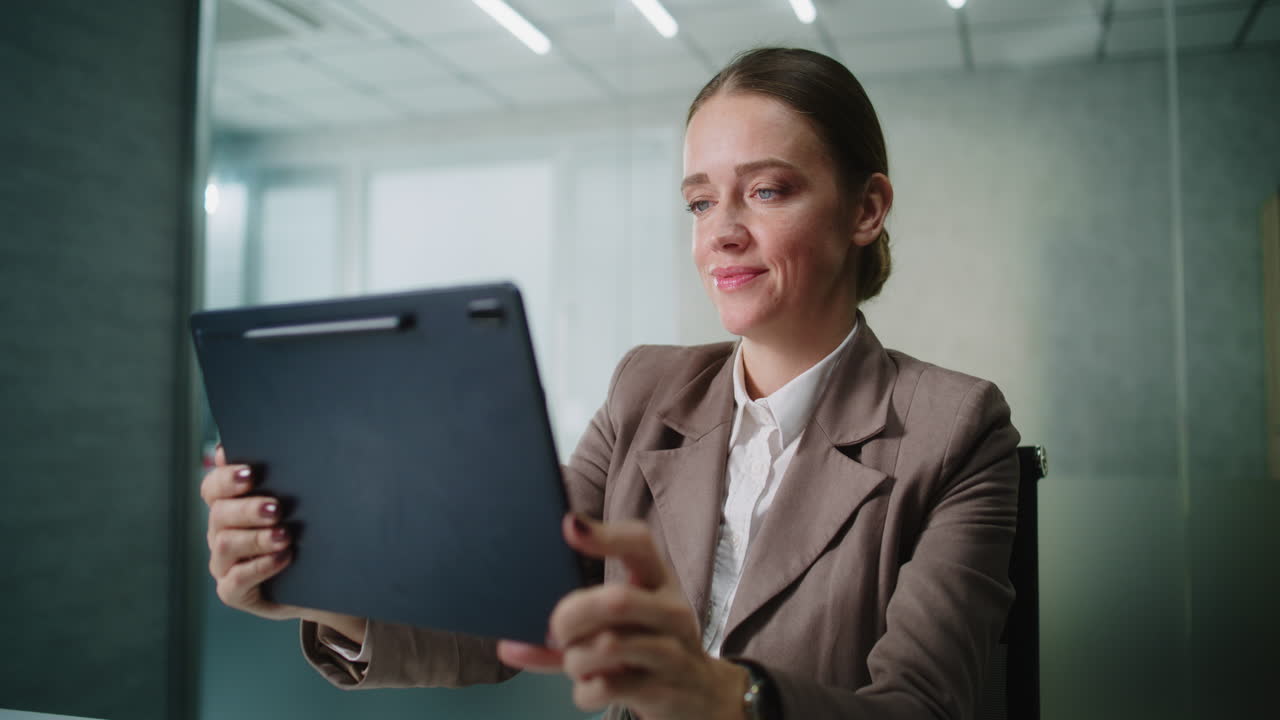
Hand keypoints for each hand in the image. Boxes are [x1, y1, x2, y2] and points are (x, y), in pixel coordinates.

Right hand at [201, 445, 365, 641]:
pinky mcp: (233, 592)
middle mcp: (221, 532)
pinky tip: (285, 557)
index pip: (213, 487)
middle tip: (277, 508)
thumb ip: (288, 478)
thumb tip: (284, 446)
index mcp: (230, 506)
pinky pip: (236, 580)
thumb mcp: (304, 504)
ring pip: (225, 544)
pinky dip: (261, 566)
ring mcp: (224, 564)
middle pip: (219, 513)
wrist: (325, 580)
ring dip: (256, 537)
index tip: (250, 473)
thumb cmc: (311, 532)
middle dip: (248, 508)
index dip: (226, 478)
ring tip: (285, 535)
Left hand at [497, 515, 748, 719]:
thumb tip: (508, 644)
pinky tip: (589, 688)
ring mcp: (672, 650)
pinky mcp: (665, 689)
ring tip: (577, 664)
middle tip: (555, 631)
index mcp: (659, 581)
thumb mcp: (620, 629)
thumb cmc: (647, 650)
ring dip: (575, 660)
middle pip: (615, 600)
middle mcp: (671, 610)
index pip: (639, 544)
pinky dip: (584, 690)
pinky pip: (609, 686)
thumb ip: (569, 631)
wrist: (699, 697)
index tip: (568, 527)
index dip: (605, 535)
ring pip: (608, 647)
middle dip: (571, 616)